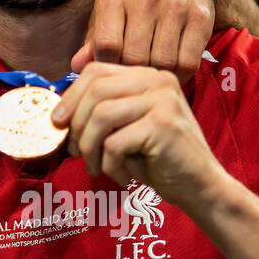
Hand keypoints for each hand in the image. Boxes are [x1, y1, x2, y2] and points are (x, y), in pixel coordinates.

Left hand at [52, 61, 227, 210]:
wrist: (200, 187)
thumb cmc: (157, 159)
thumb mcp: (127, 126)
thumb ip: (102, 110)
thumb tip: (58, 112)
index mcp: (147, 75)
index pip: (96, 72)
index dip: (71, 96)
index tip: (58, 122)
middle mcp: (158, 80)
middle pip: (95, 91)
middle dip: (76, 124)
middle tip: (75, 152)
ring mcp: (163, 101)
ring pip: (101, 116)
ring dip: (90, 148)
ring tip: (96, 167)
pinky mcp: (163, 126)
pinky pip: (114, 143)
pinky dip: (110, 165)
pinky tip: (123, 177)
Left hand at [71, 0, 213, 82]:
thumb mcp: (108, 9)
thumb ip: (93, 40)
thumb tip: (77, 67)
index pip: (107, 45)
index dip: (107, 65)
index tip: (111, 69)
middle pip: (135, 57)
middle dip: (132, 72)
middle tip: (133, 75)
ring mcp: (175, 6)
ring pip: (163, 62)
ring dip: (156, 74)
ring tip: (151, 73)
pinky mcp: (201, 17)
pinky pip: (188, 61)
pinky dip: (179, 74)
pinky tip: (171, 69)